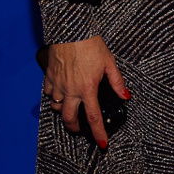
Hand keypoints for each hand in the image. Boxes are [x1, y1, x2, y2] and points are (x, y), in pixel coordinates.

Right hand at [43, 34, 130, 148]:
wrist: (71, 30)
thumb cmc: (90, 44)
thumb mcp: (109, 63)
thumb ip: (117, 82)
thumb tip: (125, 95)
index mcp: (88, 88)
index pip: (93, 117)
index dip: (98, 133)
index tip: (102, 143)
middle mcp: (71, 90)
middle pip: (70, 119)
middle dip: (75, 128)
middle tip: (80, 129)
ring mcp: (58, 84)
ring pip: (57, 107)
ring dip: (64, 112)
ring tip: (71, 109)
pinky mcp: (49, 77)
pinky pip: (49, 94)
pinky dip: (54, 97)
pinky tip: (60, 93)